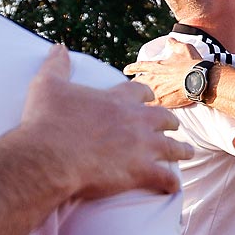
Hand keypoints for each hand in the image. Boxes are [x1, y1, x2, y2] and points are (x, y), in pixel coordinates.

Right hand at [20, 45, 189, 198]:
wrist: (49, 156)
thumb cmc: (46, 121)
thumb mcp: (48, 85)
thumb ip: (57, 65)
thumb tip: (58, 46)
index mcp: (116, 99)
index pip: (140, 91)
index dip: (146, 94)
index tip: (150, 97)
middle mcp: (135, 120)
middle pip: (164, 118)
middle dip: (169, 122)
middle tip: (173, 126)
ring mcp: (142, 146)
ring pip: (173, 147)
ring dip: (182, 150)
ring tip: (188, 153)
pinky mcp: (141, 172)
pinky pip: (166, 178)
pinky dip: (171, 183)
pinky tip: (173, 187)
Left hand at [123, 42, 198, 108]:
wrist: (198, 81)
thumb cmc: (192, 65)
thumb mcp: (184, 49)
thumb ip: (175, 44)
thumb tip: (170, 40)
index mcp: (156, 66)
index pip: (139, 66)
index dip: (132, 68)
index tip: (125, 70)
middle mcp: (152, 78)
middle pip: (136, 83)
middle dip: (134, 86)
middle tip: (131, 89)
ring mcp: (155, 91)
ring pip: (140, 95)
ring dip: (138, 97)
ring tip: (137, 101)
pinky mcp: (161, 102)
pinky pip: (148, 106)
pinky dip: (146, 108)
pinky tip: (144, 111)